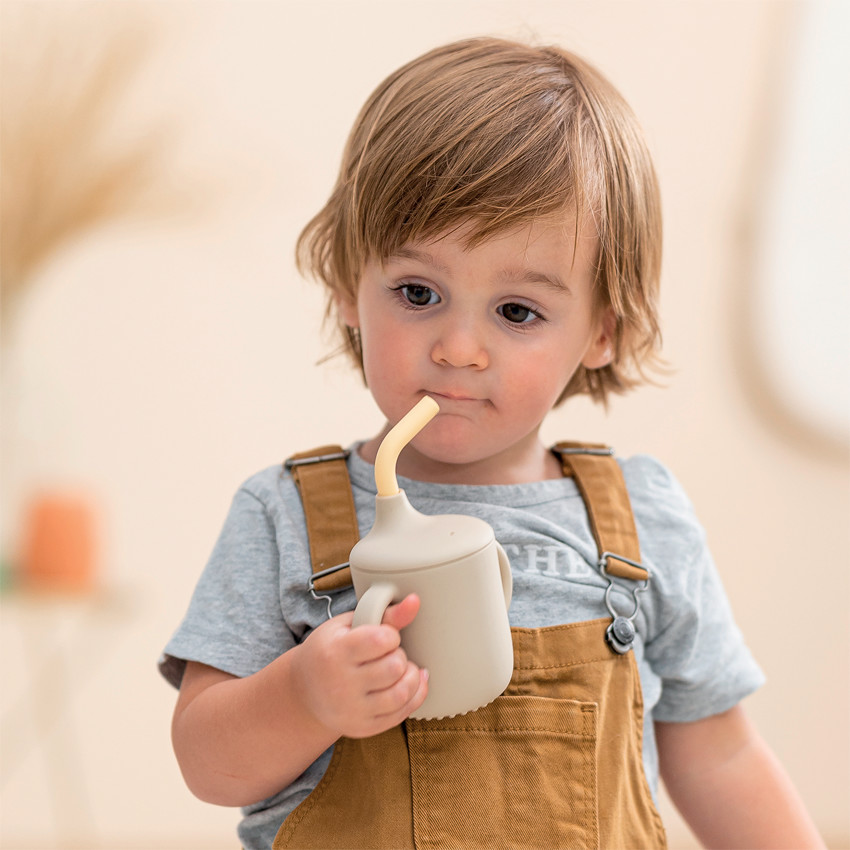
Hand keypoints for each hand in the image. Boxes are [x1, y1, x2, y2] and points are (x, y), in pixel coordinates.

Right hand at [291, 593, 428, 738]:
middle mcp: (341, 684)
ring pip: (401, 693)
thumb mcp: (347, 626)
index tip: (384, 637)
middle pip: (394, 667)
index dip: (391, 635)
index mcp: (335, 652)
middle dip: (400, 656)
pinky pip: (401, 714)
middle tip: (390, 654)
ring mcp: (352, 710)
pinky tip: (411, 683)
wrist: (303, 692)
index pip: (381, 640)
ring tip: (403, 669)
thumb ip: (384, 614)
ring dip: (411, 677)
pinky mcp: (363, 727)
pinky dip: (415, 695)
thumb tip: (415, 601)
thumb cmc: (329, 650)